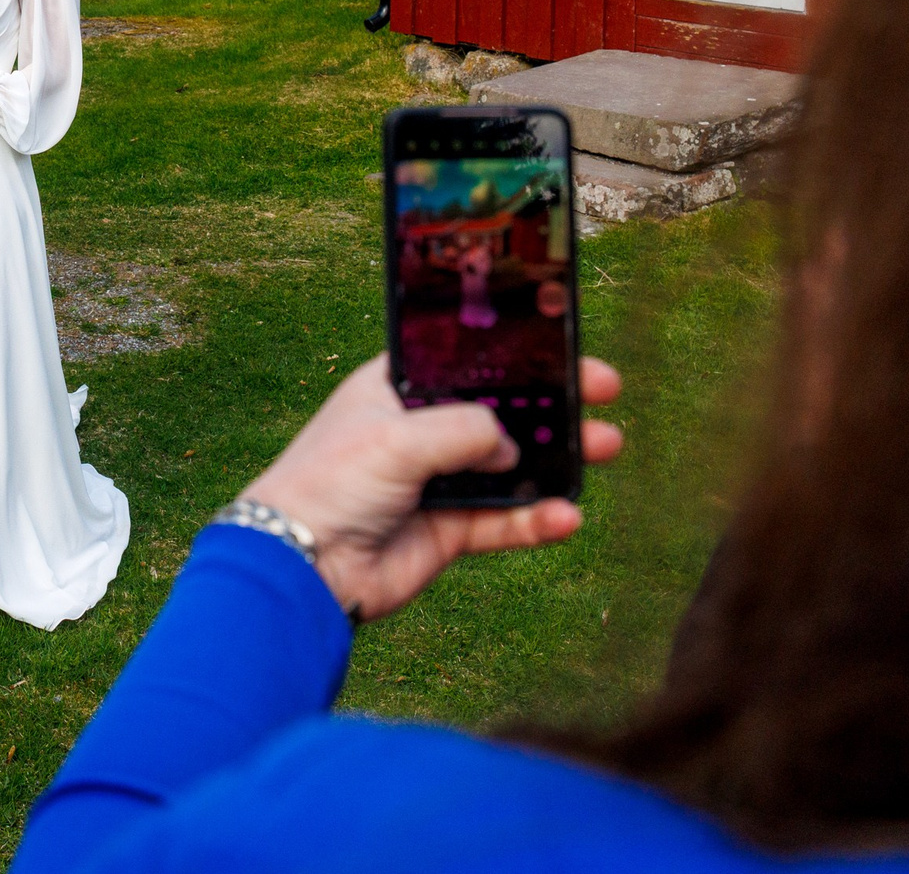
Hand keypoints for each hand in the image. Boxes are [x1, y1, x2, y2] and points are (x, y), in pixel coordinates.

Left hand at [240, 355, 622, 622]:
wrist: (301, 562)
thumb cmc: (330, 481)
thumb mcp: (398, 436)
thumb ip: (466, 429)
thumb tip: (512, 446)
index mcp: (396, 389)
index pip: (466, 362)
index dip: (515, 355)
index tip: (566, 347)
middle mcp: (419, 431)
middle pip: (500, 411)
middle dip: (553, 403)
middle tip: (605, 393)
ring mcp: (436, 481)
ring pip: (512, 466)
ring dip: (559, 459)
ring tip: (607, 447)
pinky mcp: (447, 531)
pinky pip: (504, 521)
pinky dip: (536, 519)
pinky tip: (566, 516)